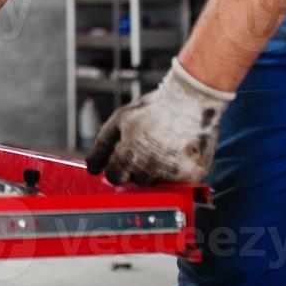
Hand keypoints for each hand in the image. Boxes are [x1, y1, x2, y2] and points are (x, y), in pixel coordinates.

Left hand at [85, 57, 234, 184]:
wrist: (191, 101)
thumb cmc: (153, 109)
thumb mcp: (120, 120)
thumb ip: (102, 145)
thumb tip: (92, 168)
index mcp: (129, 156)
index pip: (115, 178)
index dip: (117, 168)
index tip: (123, 159)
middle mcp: (150, 169)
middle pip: (136, 181)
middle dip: (138, 167)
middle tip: (148, 146)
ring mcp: (173, 175)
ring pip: (157, 184)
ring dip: (157, 171)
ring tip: (164, 147)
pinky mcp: (193, 176)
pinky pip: (180, 183)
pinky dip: (178, 171)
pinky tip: (178, 152)